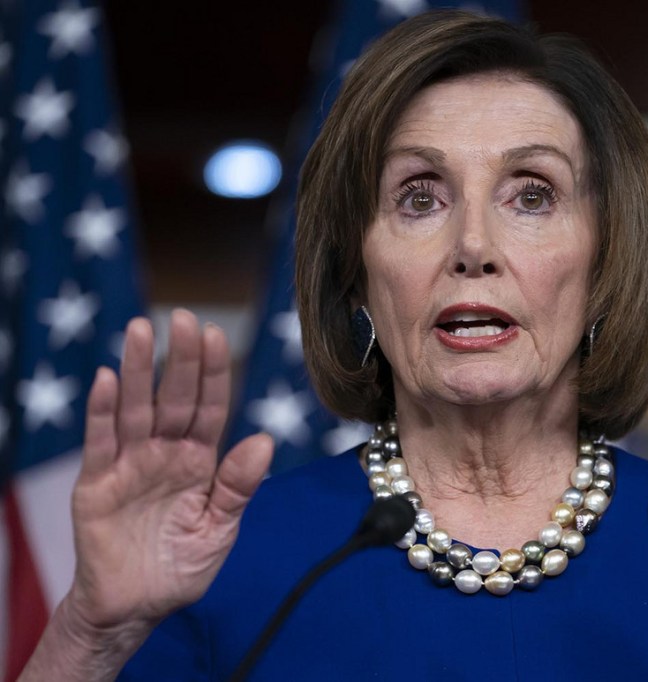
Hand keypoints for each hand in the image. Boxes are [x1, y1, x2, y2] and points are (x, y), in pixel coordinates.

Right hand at [66, 310, 272, 632]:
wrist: (136, 607)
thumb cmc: (180, 566)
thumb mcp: (219, 528)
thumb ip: (238, 486)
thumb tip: (264, 440)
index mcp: (199, 460)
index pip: (209, 407)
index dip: (213, 373)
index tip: (217, 336)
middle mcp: (164, 454)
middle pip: (174, 398)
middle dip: (180, 359)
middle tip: (184, 318)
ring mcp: (129, 465)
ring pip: (135, 409)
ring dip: (139, 371)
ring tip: (141, 330)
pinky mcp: (96, 484)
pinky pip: (100, 443)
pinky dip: (102, 412)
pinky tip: (108, 380)